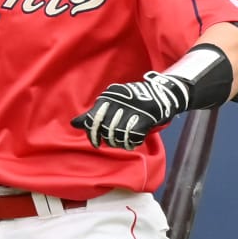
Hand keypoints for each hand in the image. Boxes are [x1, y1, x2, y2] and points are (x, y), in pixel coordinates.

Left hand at [71, 71, 193, 149]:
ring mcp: (132, 109)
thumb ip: (94, 114)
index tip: (95, 144)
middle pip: (106, 130)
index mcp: (108, 96)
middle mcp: (118, 101)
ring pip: (118, 135)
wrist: (163, 94)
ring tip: (125, 140)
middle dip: (109, 140)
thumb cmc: (133, 102)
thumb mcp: (112, 103)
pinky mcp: (145, 117)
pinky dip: (132, 142)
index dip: (92, 134)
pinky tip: (134, 140)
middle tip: (114, 141)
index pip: (93, 119)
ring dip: (121, 142)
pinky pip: (132, 137)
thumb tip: (74, 123)